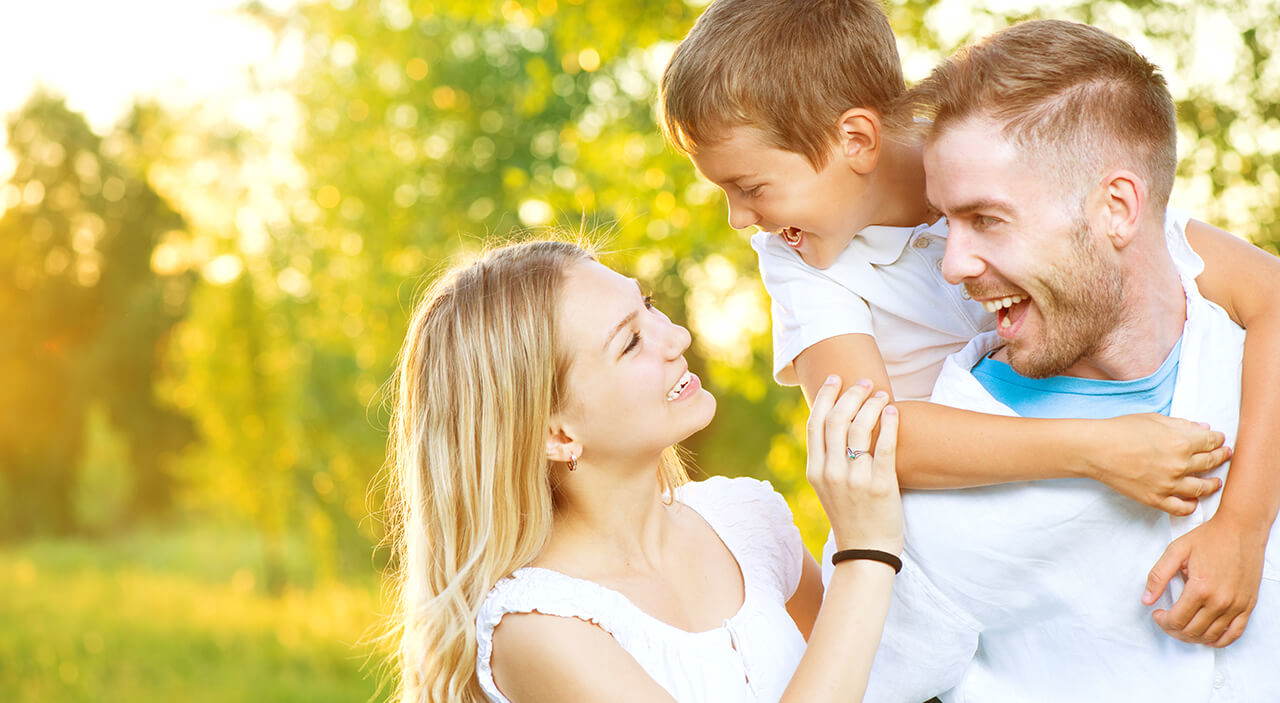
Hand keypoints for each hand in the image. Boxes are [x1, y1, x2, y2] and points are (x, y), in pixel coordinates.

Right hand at [805, 375, 902, 553]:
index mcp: (815, 471)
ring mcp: (855, 479)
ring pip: (860, 428)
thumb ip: (828, 459)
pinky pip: (884, 447)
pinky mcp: (880, 486)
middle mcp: (831, 472)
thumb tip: (836, 425)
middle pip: (837, 420)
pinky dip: (889, 424)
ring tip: (882, 395)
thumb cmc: (850, 517)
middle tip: (864, 382)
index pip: (815, 424)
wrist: (865, 552)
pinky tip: (893, 411)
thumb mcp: (827, 488)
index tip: (836, 379)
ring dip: (871, 404)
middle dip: (851, 394)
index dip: (826, 396)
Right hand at [1086, 414, 1229, 515]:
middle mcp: (1179, 464)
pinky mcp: (1156, 499)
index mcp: (1181, 441)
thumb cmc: (1121, 430)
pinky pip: (1182, 508)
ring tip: (1216, 482)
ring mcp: (1169, 484)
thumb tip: (1203, 429)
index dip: (1218, 439)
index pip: (1211, 441)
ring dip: (1213, 484)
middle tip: (1225, 456)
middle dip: (1221, 457)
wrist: (1095, 450)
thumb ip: (1181, 425)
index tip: (1220, 439)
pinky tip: (1194, 501)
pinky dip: (1191, 506)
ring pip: (1202, 488)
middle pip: (1210, 462)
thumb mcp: (1153, 419)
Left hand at [1143, 514, 1266, 646]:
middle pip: (1192, 631)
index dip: (1162, 621)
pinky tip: (1206, 635)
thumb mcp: (1176, 551)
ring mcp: (1236, 605)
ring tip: (1182, 626)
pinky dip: (1218, 640)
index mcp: (1200, 588)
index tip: (1158, 614)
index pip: (1176, 620)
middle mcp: (1220, 601)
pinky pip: (1234, 634)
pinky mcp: (1248, 605)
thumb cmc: (1209, 538)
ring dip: (1192, 637)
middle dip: (1174, 630)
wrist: (1240, 529)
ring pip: (1211, 636)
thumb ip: (1158, 576)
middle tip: (1167, 620)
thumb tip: (1146, 599)